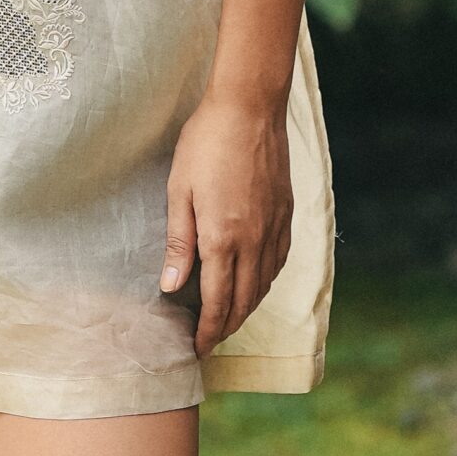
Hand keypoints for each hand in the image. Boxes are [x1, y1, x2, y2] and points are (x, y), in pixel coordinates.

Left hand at [161, 88, 291, 357]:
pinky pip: (279, 263)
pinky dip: (265, 283)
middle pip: (243, 302)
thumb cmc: (206, 143)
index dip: (208, 331)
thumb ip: (178, 242)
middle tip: (211, 340)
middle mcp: (254, 241)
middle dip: (226, 327)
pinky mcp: (286, 214)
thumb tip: (170, 287)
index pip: (217, 302)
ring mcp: (275, 229)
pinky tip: (255, 282)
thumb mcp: (179, 190)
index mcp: (223, 238)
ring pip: (264, 286)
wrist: (250, 107)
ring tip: (229, 318)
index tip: (198, 348)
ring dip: (246, 309)